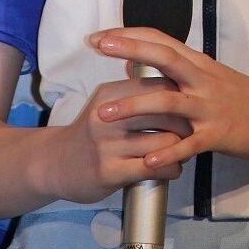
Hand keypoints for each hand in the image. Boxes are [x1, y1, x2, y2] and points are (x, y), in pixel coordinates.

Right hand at [46, 74, 190, 204]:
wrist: (56, 163)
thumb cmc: (92, 131)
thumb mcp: (107, 102)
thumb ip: (136, 90)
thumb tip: (174, 76)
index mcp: (110, 93)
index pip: (158, 85)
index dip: (180, 95)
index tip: (188, 105)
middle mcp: (108, 116)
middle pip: (166, 111)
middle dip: (186, 122)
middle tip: (192, 130)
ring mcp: (108, 145)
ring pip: (165, 142)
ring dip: (181, 149)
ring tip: (182, 151)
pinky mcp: (110, 171)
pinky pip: (154, 168)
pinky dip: (171, 168)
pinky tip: (171, 168)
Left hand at [89, 27, 248, 168]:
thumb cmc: (241, 96)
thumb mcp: (206, 75)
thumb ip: (172, 69)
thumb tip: (133, 63)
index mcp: (197, 64)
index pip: (159, 40)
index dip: (128, 36)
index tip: (98, 36)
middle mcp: (200, 79)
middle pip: (162, 57)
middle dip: (128, 50)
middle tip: (97, 47)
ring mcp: (209, 106)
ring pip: (167, 102)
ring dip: (133, 107)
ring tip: (103, 114)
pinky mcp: (219, 134)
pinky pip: (190, 144)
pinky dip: (169, 152)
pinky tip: (148, 161)